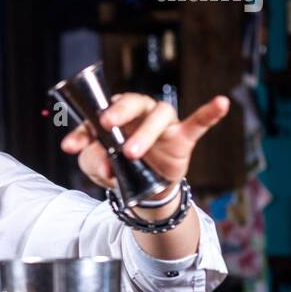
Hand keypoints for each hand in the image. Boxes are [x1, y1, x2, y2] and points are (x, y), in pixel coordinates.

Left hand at [59, 93, 230, 191]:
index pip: (97, 115)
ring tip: (131, 154)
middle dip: (118, 112)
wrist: (144, 189)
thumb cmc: (118, 166)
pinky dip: (209, 112)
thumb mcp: (97, 167)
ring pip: (158, 116)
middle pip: (130, 102)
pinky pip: (198, 122)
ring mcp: (161, 123)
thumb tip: (106, 166)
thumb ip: (94, 161)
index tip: (69, 146)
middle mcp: (138, 112)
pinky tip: (221, 102)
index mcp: (113, 116)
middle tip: (106, 125)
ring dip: (145, 133)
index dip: (83, 130)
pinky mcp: (182, 137)